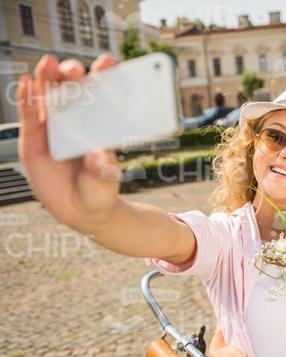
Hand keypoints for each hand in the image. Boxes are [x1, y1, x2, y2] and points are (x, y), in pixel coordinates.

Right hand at [17, 53, 121, 228]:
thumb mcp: (106, 181)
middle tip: (74, 70)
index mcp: (99, 124)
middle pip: (72, 88)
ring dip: (47, 78)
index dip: (104, 76)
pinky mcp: (34, 138)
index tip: (107, 63)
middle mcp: (76, 120)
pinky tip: (26, 84)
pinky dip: (26, 98)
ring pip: (48, 96)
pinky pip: (29, 115)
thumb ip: (102, 169)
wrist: (80, 211)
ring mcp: (54, 127)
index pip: (103, 94)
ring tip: (48, 63)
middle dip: (73, 73)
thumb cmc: (99, 190)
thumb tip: (98, 156)